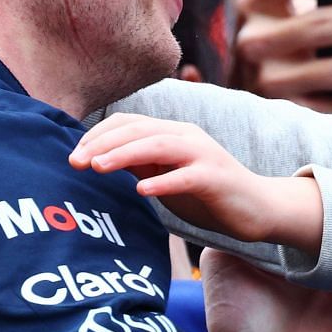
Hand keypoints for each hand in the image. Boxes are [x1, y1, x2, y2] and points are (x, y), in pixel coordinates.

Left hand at [71, 113, 323, 249]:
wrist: (258, 208)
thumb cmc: (206, 195)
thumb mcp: (166, 176)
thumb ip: (139, 164)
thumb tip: (98, 158)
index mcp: (171, 132)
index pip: (128, 123)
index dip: (97, 136)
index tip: (73, 156)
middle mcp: (186, 135)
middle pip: (138, 131)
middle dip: (102, 144)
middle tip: (76, 162)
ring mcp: (203, 154)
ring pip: (159, 145)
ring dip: (125, 154)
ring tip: (99, 167)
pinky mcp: (216, 177)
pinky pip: (186, 176)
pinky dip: (163, 181)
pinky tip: (142, 190)